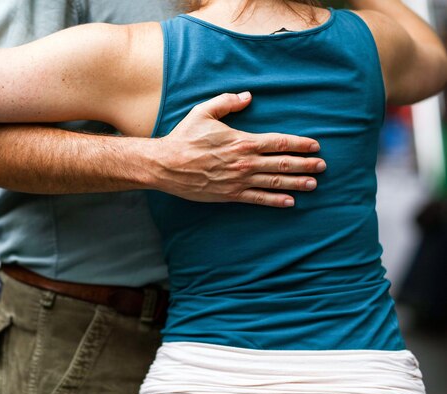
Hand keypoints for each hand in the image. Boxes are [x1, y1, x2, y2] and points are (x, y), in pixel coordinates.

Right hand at [154, 92, 325, 206]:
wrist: (166, 165)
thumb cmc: (184, 137)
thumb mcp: (204, 112)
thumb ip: (227, 102)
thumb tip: (248, 97)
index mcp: (242, 141)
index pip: (279, 142)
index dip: (300, 144)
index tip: (315, 146)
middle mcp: (245, 162)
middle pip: (283, 163)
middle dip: (305, 165)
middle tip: (322, 166)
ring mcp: (239, 181)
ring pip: (275, 182)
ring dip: (297, 183)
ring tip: (313, 184)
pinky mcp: (230, 194)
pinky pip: (258, 199)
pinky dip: (275, 201)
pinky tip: (290, 202)